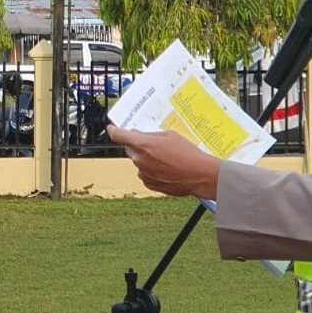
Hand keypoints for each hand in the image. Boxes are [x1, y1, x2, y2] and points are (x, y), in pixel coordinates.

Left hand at [105, 126, 221, 199]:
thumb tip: (138, 135)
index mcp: (143, 145)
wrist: (199, 175)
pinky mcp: (149, 184)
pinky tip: (167, 168)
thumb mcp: (170, 135)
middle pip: (131, 149)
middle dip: (139, 145)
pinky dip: (152, 170)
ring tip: (167, 158)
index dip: (114, 130)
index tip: (112, 128)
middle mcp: (139, 160)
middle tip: (155, 144)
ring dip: (147, 159)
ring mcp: (143, 173)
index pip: (119, 136)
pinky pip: (146, 173)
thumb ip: (150, 135)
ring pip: (139, 162)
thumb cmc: (187, 154)